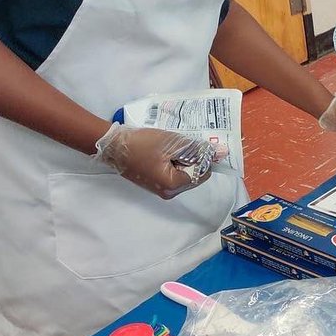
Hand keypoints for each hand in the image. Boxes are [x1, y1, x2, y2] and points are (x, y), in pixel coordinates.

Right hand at [93, 124, 213, 198]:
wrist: (113, 145)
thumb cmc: (142, 144)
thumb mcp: (173, 143)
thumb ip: (198, 149)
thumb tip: (222, 154)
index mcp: (173, 186)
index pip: (202, 173)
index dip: (200, 157)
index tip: (189, 145)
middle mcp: (168, 192)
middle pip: (193, 175)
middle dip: (190, 158)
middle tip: (176, 145)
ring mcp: (160, 189)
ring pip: (184, 173)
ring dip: (181, 159)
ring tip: (168, 148)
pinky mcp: (155, 183)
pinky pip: (173, 173)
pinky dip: (173, 161)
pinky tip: (163, 151)